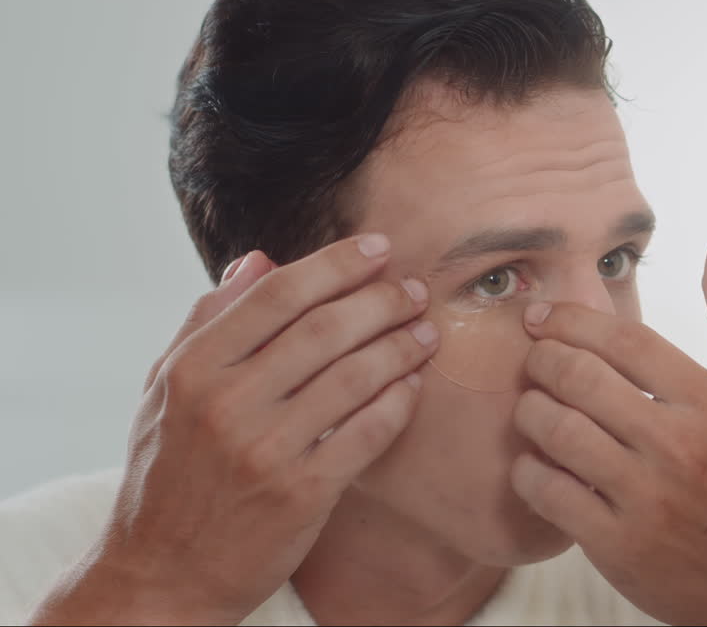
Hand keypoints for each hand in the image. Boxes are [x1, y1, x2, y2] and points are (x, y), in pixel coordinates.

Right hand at [30, 236, 437, 625]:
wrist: (164, 573)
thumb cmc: (170, 473)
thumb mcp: (165, 390)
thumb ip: (208, 320)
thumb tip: (257, 260)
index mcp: (193, 368)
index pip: (278, 295)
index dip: (336, 264)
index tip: (378, 248)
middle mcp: (227, 403)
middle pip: (325, 329)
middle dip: (381, 300)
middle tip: (414, 289)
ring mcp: (266, 449)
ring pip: (354, 376)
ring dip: (400, 346)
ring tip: (426, 331)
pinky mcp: (302, 493)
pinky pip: (367, 432)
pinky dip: (398, 402)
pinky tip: (414, 383)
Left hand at [510, 237, 706, 625]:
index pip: (626, 341)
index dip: (574, 320)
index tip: (545, 316)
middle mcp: (679, 446)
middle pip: (580, 378)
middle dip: (542, 359)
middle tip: (533, 359)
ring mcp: (648, 498)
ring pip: (557, 432)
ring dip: (530, 412)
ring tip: (533, 408)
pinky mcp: (621, 549)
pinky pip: (550, 494)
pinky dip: (529, 471)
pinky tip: (537, 465)